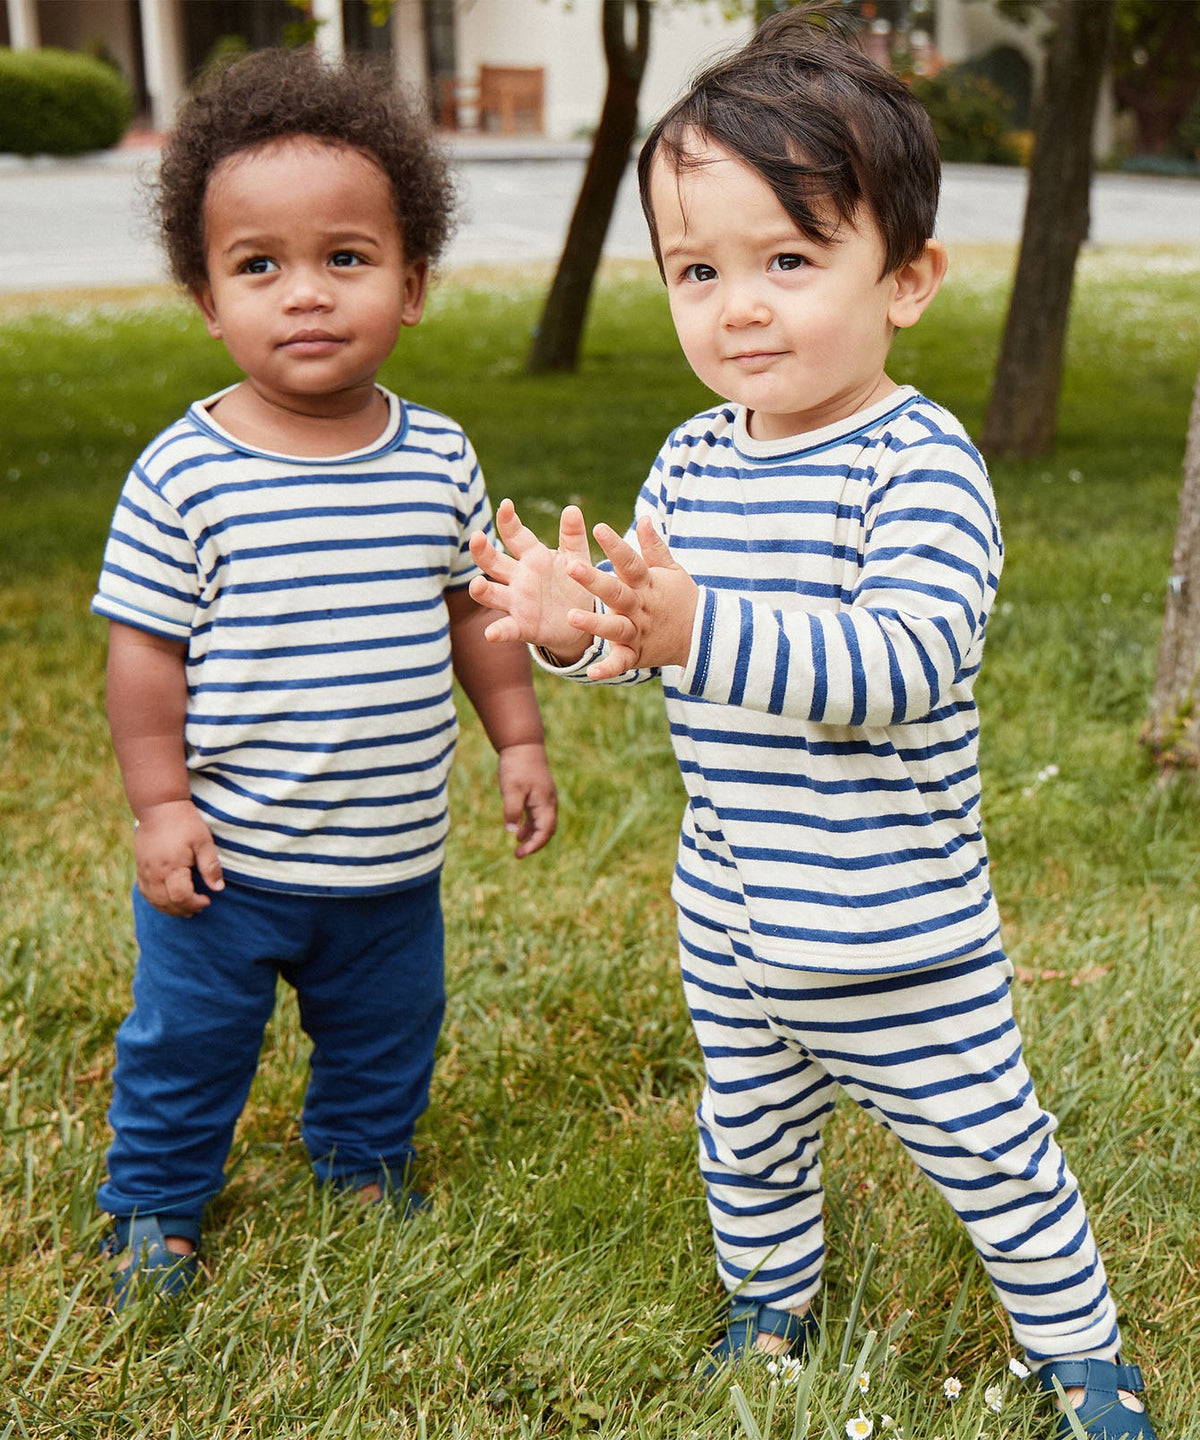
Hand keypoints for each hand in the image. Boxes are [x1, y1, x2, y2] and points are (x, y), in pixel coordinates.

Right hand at [133, 800, 223, 915]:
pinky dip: (157, 901)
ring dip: (170, 909)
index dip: (195, 903)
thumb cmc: (184, 822)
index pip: (181, 897)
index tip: (207, 899)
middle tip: (200, 907)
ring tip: (186, 909)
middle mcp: (154, 872)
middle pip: (166, 903)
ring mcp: (144, 871)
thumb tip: (218, 888)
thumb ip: (210, 866)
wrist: (159, 807)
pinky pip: (145, 892)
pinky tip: (169, 901)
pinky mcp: (140, 867)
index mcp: (171, 866)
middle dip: (184, 909)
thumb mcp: (203, 841)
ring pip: (154, 900)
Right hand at [468, 500, 594, 662]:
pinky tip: (490, 634)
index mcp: (532, 557)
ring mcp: (517, 602)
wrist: (582, 620)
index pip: (515, 536)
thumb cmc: (574, 583)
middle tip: (476, 538)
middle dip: (482, 551)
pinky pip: (507, 628)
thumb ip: (573, 536)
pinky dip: (498, 631)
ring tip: (476, 584)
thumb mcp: (577, 558)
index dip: (508, 521)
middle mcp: (519, 578)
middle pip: (493, 562)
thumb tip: (572, 509)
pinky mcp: (523, 626)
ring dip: (482, 590)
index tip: (506, 505)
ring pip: (493, 593)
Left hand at [496, 741, 557, 857]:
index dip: (534, 845)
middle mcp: (549, 802)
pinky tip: (518, 830)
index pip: (545, 831)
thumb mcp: (511, 789)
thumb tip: (512, 832)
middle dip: (535, 844)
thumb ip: (512, 810)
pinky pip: (538, 815)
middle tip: (518, 855)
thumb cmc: (517, 766)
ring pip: (542, 823)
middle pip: (547, 830)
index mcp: (545, 803)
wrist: (522, 744)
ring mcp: (545, 798)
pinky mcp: (539, 794)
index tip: (520, 853)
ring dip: (532, 836)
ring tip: (518, 846)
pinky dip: (530, 825)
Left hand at [565, 515, 698, 679]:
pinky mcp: (636, 655)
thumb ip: (654, 547)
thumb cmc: (681, 598)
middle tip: (571, 567)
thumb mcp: (671, 571)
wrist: (702, 637)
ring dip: (594, 623)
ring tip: (571, 617)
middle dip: (594, 580)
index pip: (630, 561)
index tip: (599, 528)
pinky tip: (592, 674)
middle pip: (616, 592)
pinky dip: (608, 670)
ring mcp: (638, 632)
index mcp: (647, 584)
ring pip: (615, 627)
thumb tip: (644, 517)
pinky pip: (621, 663)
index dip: (615, 545)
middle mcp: (640, 607)